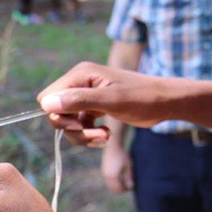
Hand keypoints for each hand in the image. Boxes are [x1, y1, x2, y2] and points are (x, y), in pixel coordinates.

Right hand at [37, 62, 169, 144]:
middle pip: (56, 112)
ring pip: (68, 122)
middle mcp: (81, 82)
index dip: (58, 115)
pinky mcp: (95, 107)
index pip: (48, 97)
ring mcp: (88, 95)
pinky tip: (105, 135)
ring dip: (83, 135)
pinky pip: (80, 125)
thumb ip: (79, 100)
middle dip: (72, 129)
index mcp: (81, 74)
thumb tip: (46, 103)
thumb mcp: (111, 100)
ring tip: (103, 137)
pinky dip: (89, 134)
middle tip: (94, 134)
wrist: (165, 102)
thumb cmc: (142, 97)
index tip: (78, 124)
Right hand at [101, 147, 134, 193]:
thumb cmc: (122, 156)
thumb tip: (131, 187)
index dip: (125, 189)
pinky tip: (119, 176)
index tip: (131, 186)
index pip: (119, 188)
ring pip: (110, 185)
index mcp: (113, 176)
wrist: (112, 147)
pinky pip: (107, 181)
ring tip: (124, 180)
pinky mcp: (103, 171)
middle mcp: (107, 177)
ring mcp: (104, 174)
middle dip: (121, 189)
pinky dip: (113, 182)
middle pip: (113, 189)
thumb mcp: (128, 166)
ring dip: (116, 185)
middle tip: (128, 185)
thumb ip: (129, 178)